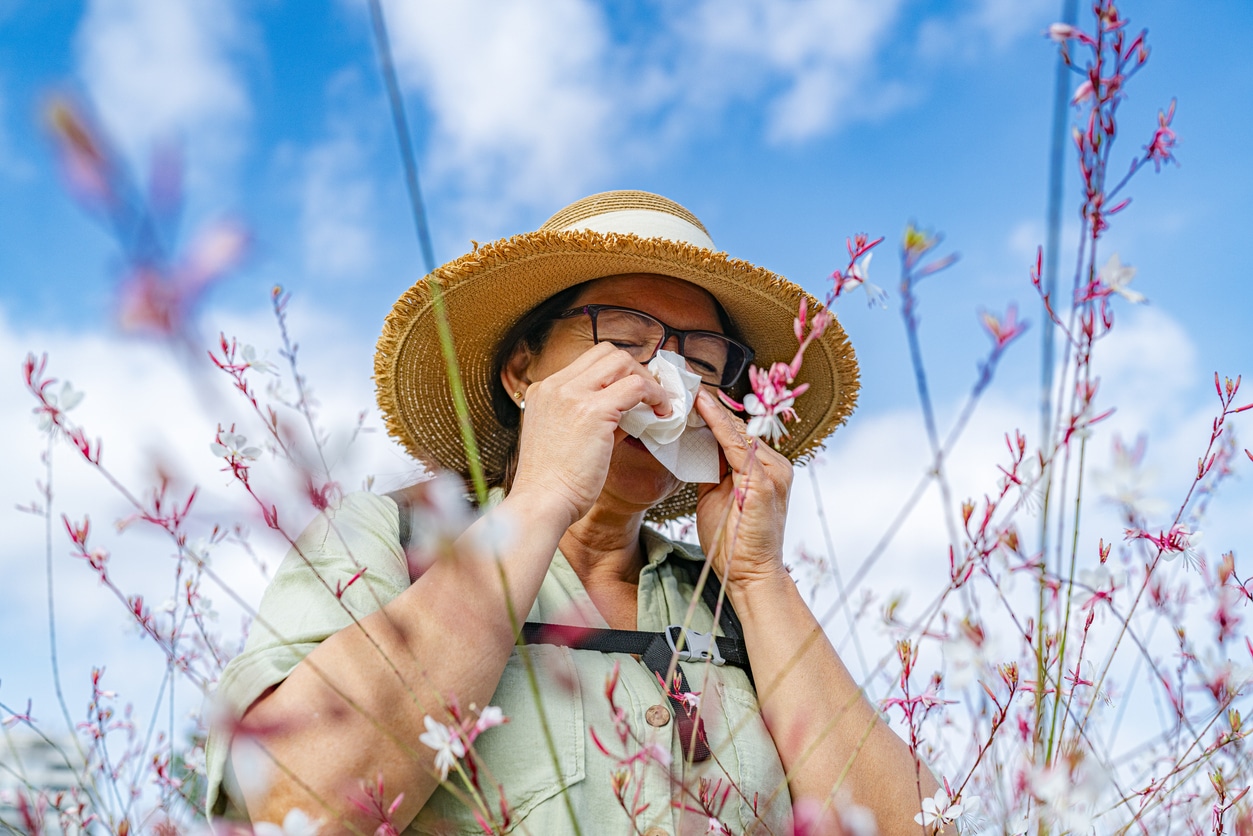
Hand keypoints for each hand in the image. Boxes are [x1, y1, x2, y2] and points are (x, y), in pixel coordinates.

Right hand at [509, 342, 670, 524]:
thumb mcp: (566, 438)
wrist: (541, 503)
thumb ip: (596, 417)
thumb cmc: (553, 483)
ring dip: (646, 380)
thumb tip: (633, 410)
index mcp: (543, 391)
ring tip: (659, 404)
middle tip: (651, 395)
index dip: (618, 373)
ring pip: (622, 362)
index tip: (635, 391)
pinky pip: (636, 387)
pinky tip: (662, 413)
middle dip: (634, 370)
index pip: (588, 362)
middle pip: (606, 353)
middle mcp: (555, 386)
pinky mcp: (593, 411)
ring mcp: (572, 395)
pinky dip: (655, 396)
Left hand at [693, 388, 792, 590]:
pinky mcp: (764, 482)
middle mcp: (775, 465)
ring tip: (688, 390)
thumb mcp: (717, 497)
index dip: (713, 415)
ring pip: (739, 432)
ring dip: (712, 411)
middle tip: (684, 386)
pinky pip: (738, 446)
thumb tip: (694, 446)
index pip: (738, 433)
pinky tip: (703, 409)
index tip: (690, 396)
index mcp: (767, 468)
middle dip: (711, 408)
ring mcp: (773, 472)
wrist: (748, 575)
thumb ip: (713, 470)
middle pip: (739, 428)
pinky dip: (719, 425)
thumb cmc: (731, 542)